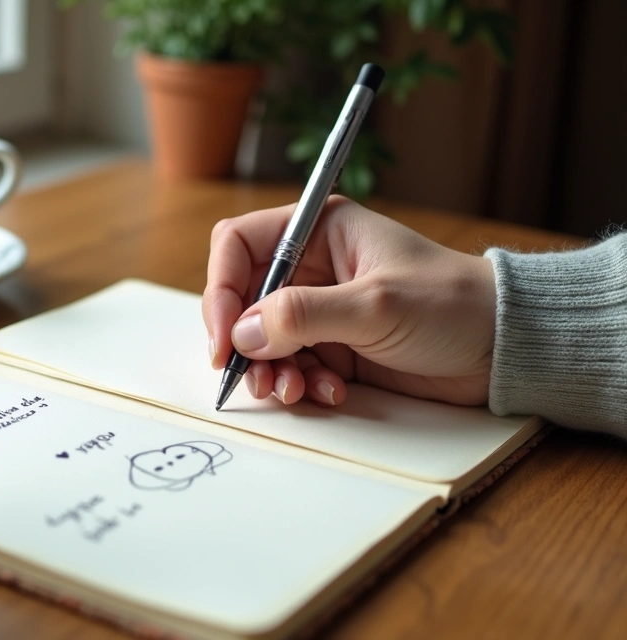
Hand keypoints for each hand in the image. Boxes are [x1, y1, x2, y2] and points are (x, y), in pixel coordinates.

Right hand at [202, 196, 495, 406]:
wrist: (505, 348)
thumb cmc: (453, 305)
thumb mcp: (375, 305)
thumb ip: (303, 316)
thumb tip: (242, 335)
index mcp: (318, 230)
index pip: (238, 246)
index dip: (220, 290)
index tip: (223, 338)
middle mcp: (311, 267)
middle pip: (240, 299)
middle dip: (242, 342)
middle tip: (256, 377)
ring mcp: (320, 310)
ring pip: (260, 339)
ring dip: (269, 370)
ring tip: (293, 391)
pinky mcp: (333, 347)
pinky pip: (291, 365)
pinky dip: (299, 384)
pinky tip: (327, 393)